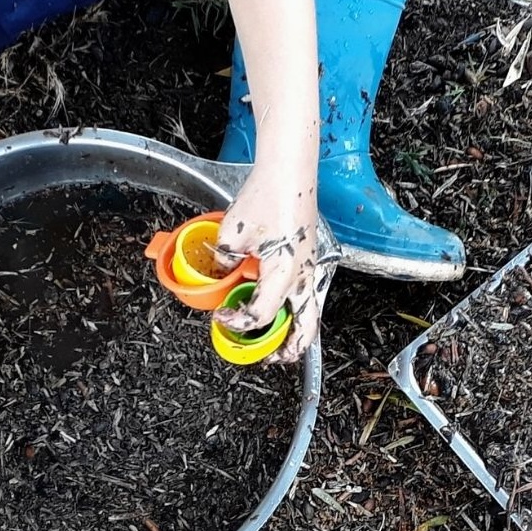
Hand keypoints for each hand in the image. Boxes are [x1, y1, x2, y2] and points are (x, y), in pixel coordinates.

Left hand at [214, 166, 331, 363]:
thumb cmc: (269, 195)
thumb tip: (219, 273)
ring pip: (311, 315)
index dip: (238, 322)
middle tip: (267, 358)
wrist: (290, 172)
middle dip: (286, 349)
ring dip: (295, 333)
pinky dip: (297, 312)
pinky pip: (308, 297)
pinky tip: (280, 309)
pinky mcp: (310, 260)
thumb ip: (223, 261)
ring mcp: (312, 269)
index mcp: (285, 273)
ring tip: (277, 343)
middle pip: (305, 330)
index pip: (261, 314)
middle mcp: (305, 276)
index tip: (222, 317)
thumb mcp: (232, 232)